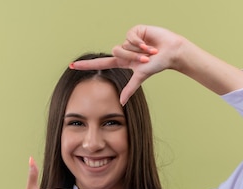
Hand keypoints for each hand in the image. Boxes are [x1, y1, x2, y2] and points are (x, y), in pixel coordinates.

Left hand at [71, 25, 185, 104]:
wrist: (171, 52)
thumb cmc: (158, 64)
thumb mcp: (141, 76)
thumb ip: (130, 88)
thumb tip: (121, 103)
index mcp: (123, 61)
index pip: (101, 63)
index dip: (86, 65)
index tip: (71, 65)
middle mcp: (124, 50)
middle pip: (116, 53)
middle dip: (131, 57)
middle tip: (146, 59)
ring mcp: (129, 40)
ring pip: (122, 45)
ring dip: (137, 51)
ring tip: (150, 52)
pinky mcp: (135, 31)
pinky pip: (130, 36)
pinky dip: (140, 42)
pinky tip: (149, 43)